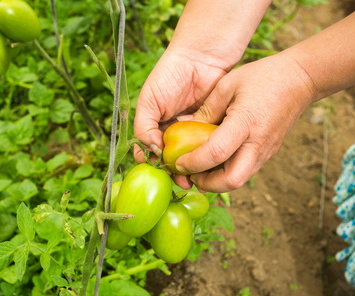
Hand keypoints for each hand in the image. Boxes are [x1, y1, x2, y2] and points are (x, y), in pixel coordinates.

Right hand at [134, 47, 235, 187]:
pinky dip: (207, 159)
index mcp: (154, 126)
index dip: (151, 164)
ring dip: (190, 170)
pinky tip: (208, 168)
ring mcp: (192, 133)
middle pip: (170, 160)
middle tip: (179, 180)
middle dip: (173, 172)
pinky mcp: (210, 130)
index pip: (148, 152)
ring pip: (189, 158)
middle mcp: (172, 132)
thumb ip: (144, 126)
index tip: (158, 170)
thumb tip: (151, 152)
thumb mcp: (149, 100)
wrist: (201, 57)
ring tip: (194, 179)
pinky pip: (207, 148)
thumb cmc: (169, 75)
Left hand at [175, 53, 314, 191]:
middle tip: (191, 174)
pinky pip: (246, 171)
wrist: (301, 79)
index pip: (216, 153)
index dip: (194, 163)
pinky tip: (216, 162)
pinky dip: (228, 173)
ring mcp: (266, 150)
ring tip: (200, 170)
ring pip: (240, 180)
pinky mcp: (269, 152)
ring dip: (217, 182)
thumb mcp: (228, 85)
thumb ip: (207, 110)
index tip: (178, 162)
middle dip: (207, 184)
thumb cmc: (263, 77)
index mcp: (245, 122)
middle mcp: (257, 143)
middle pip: (231, 180)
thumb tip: (187, 129)